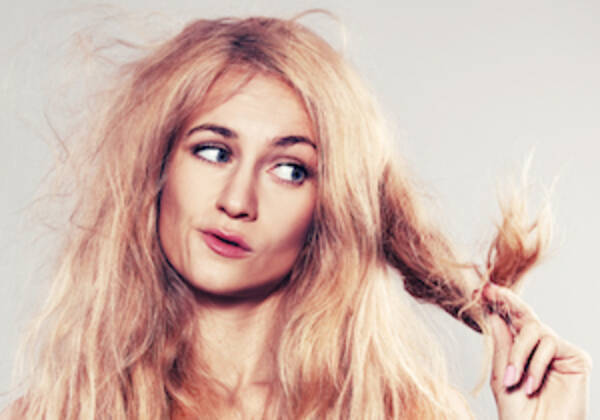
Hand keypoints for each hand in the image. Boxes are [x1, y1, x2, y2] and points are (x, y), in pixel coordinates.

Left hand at [483, 283, 590, 419]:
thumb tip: (495, 314)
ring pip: (534, 329)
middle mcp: (540, 347)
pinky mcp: (576, 357)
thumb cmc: (519, 413)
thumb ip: (501, 346)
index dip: (497, 303)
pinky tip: (530, 385)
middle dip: (505, 301)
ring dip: (518, 354)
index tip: (480, 290)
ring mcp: (559, 351)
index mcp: (520, 350)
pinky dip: (535, 364)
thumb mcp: (502, 376)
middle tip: (487, 291)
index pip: (510, 321)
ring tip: (512, 381)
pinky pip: (549, 343)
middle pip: (524, 315)